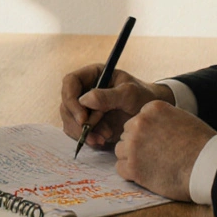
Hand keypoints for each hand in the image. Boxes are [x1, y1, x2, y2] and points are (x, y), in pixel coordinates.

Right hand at [59, 63, 174, 148]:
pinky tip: (102, 141)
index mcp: (92, 75)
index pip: (70, 82)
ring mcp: (84, 107)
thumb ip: (109, 96)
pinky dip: (87, 138)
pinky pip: (78, 132)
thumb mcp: (130, 94)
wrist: (150, 115)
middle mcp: (84, 90)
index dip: (71, 99)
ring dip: (83, 132)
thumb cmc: (143, 97)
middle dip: (77, 122)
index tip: (83, 118)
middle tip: (94, 133)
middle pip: (66, 104)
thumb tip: (84, 100)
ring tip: (104, 138)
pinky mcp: (87, 122)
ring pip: (70, 120)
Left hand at [114, 101, 216, 200]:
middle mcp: (139, 123)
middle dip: (137, 144)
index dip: (146, 133)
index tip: (158, 142)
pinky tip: (147, 175)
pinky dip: (131, 173)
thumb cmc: (201, 144)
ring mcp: (133, 145)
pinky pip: (120, 168)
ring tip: (152, 165)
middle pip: (127, 134)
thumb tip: (152, 127)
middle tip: (155, 156)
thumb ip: (162, 119)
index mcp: (152, 109)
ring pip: (121, 150)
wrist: (207, 166)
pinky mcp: (132, 167)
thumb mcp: (182, 119)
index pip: (137, 120)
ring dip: (132, 158)